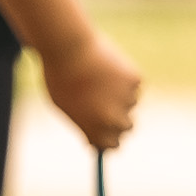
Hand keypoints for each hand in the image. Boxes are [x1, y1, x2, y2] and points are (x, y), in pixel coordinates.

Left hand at [40, 29, 140, 151]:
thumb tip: (95, 141)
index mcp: (95, 129)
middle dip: (120, 119)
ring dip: (121, 94)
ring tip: (99, 77)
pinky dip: (125, 78)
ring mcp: (127, 100)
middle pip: (128, 127)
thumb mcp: (65, 107)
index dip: (110, 138)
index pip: (113, 145)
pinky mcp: (135, 80)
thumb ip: (83, 125)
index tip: (106, 131)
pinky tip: (108, 67)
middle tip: (108, 104)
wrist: (69, 49)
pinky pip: (134, 84)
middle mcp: (114, 119)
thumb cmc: (59, 77)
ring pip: (131, 102)